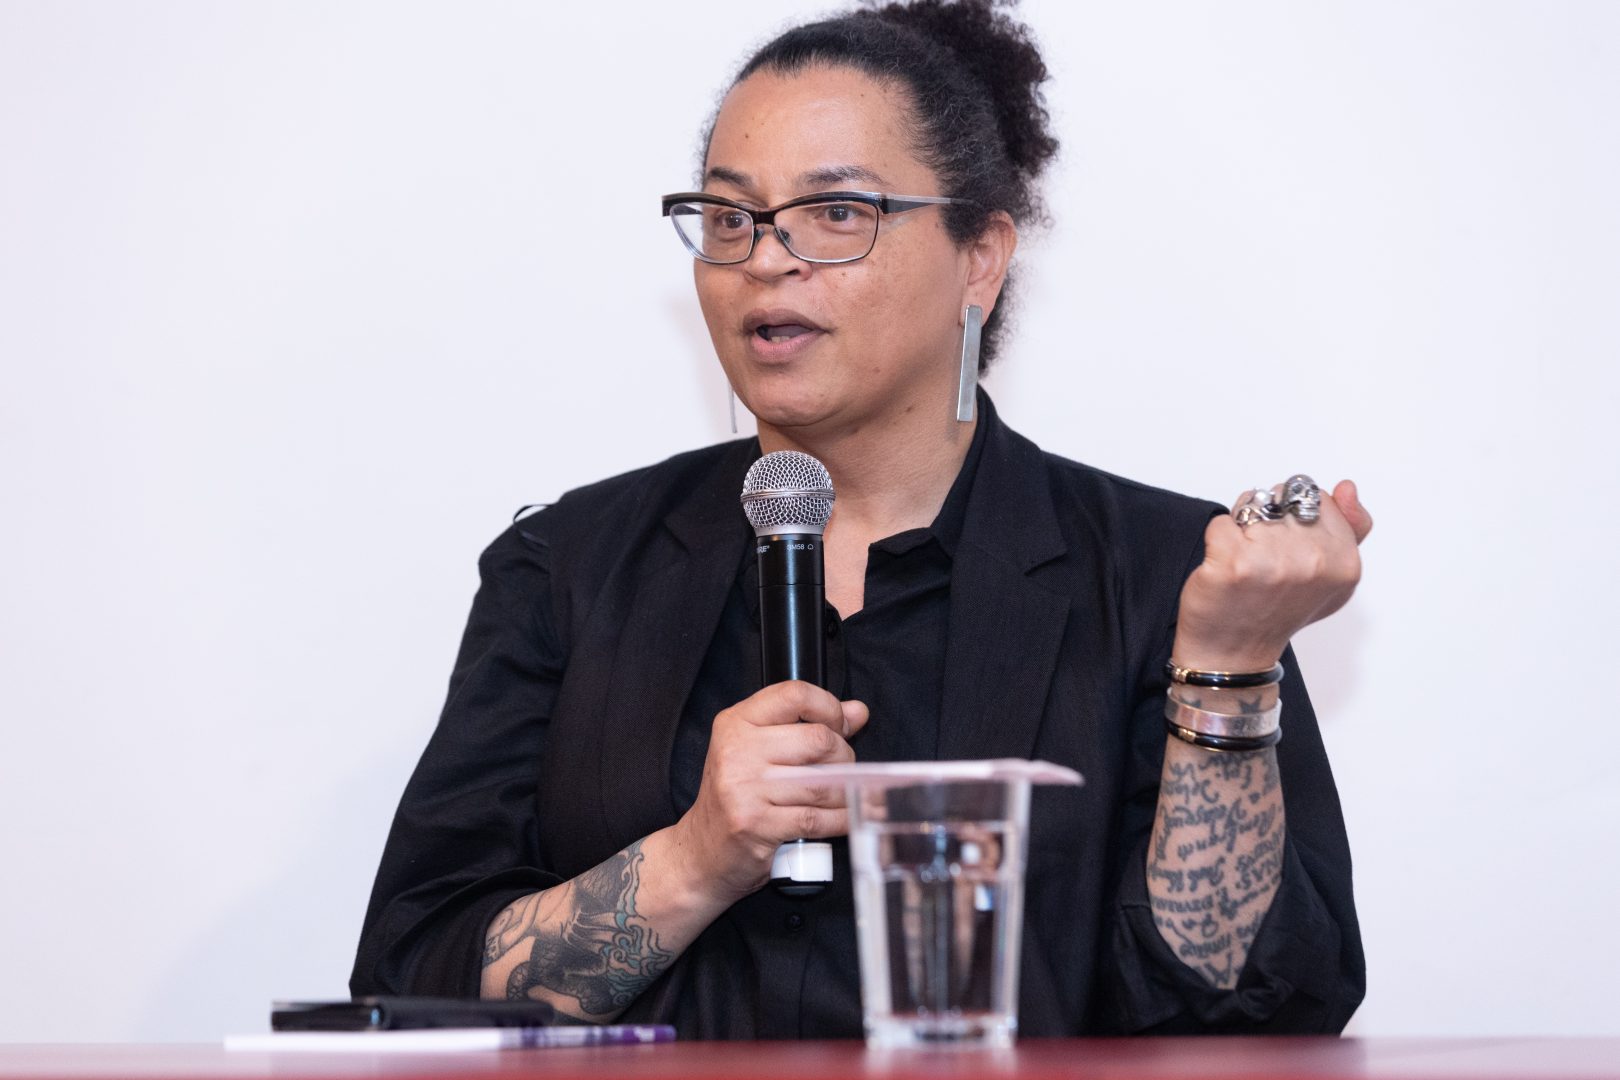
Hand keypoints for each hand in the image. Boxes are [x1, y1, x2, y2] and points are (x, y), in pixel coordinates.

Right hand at [669, 681, 869, 904]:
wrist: (703, 851)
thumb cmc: (738, 798)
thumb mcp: (762, 750)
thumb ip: (808, 725)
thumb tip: (857, 711)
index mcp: (737, 722)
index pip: (795, 694)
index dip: (829, 708)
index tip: (839, 726)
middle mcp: (736, 750)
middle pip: (818, 739)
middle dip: (844, 756)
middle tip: (843, 768)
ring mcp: (743, 788)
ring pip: (822, 782)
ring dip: (847, 791)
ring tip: (847, 794)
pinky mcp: (755, 824)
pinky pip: (816, 818)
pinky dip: (842, 819)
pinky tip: (846, 817)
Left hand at [1173, 480, 1373, 671]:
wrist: (1234, 652)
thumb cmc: (1279, 611)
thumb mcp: (1332, 577)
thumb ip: (1351, 528)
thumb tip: (1347, 487)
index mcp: (1344, 562)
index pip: (1316, 497)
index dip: (1295, 516)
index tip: (1290, 549)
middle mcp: (1313, 561)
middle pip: (1282, 498)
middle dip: (1268, 518)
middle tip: (1264, 558)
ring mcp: (1272, 562)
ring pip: (1251, 507)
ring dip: (1242, 528)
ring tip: (1246, 563)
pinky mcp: (1232, 563)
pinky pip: (1221, 523)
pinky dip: (1217, 540)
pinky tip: (1226, 568)